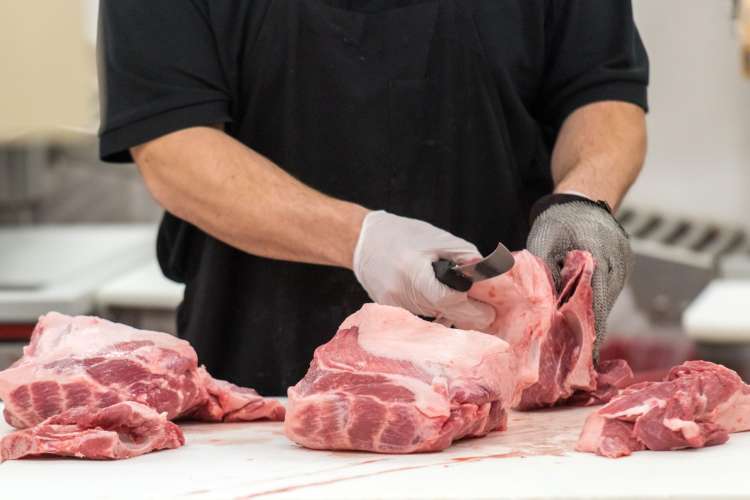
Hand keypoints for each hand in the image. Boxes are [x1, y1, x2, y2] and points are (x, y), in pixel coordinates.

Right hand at [353, 211, 495, 329]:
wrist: (362, 241)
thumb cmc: (403, 235)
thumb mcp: (438, 238)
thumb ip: (464, 256)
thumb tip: (487, 273)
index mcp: (414, 271)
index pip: (448, 299)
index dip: (470, 305)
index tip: (488, 308)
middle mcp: (401, 293)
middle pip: (444, 313)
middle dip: (467, 314)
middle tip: (486, 314)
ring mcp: (393, 305)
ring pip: (433, 315)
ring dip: (448, 309)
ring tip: (455, 295)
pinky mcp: (389, 310)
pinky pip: (420, 315)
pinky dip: (431, 308)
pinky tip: (431, 295)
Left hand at [527, 196, 632, 351]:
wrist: (584, 196)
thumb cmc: (559, 218)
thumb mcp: (543, 242)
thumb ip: (543, 272)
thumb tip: (541, 306)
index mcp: (598, 260)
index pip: (594, 306)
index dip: (588, 334)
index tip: (584, 359)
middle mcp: (616, 267)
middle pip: (602, 309)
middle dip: (588, 333)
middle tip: (573, 361)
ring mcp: (621, 267)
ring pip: (604, 302)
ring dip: (589, 319)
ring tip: (574, 346)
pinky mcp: (619, 267)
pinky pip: (605, 292)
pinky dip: (592, 305)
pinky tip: (578, 318)